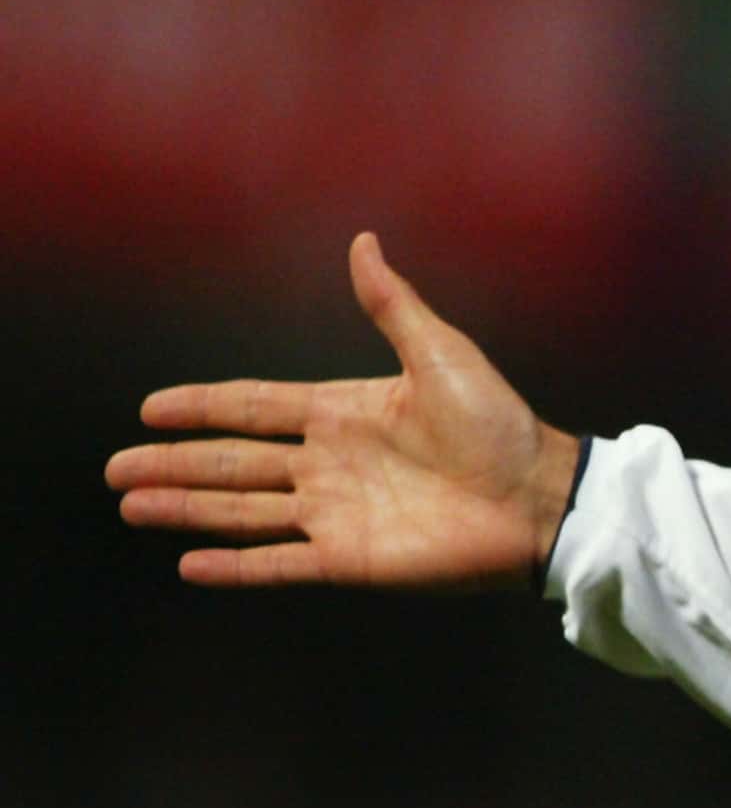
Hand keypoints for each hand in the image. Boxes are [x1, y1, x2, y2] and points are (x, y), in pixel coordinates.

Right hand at [108, 232, 580, 590]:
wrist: (538, 495)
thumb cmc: (498, 424)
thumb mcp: (440, 354)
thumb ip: (392, 306)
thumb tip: (364, 242)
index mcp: (344, 412)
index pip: (254, 407)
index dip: (204, 407)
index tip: (152, 408)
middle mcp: (329, 463)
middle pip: (234, 462)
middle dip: (175, 464)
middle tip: (116, 468)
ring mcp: (335, 513)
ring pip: (242, 510)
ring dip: (186, 509)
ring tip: (131, 504)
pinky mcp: (349, 558)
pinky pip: (279, 562)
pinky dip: (234, 566)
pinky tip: (189, 563)